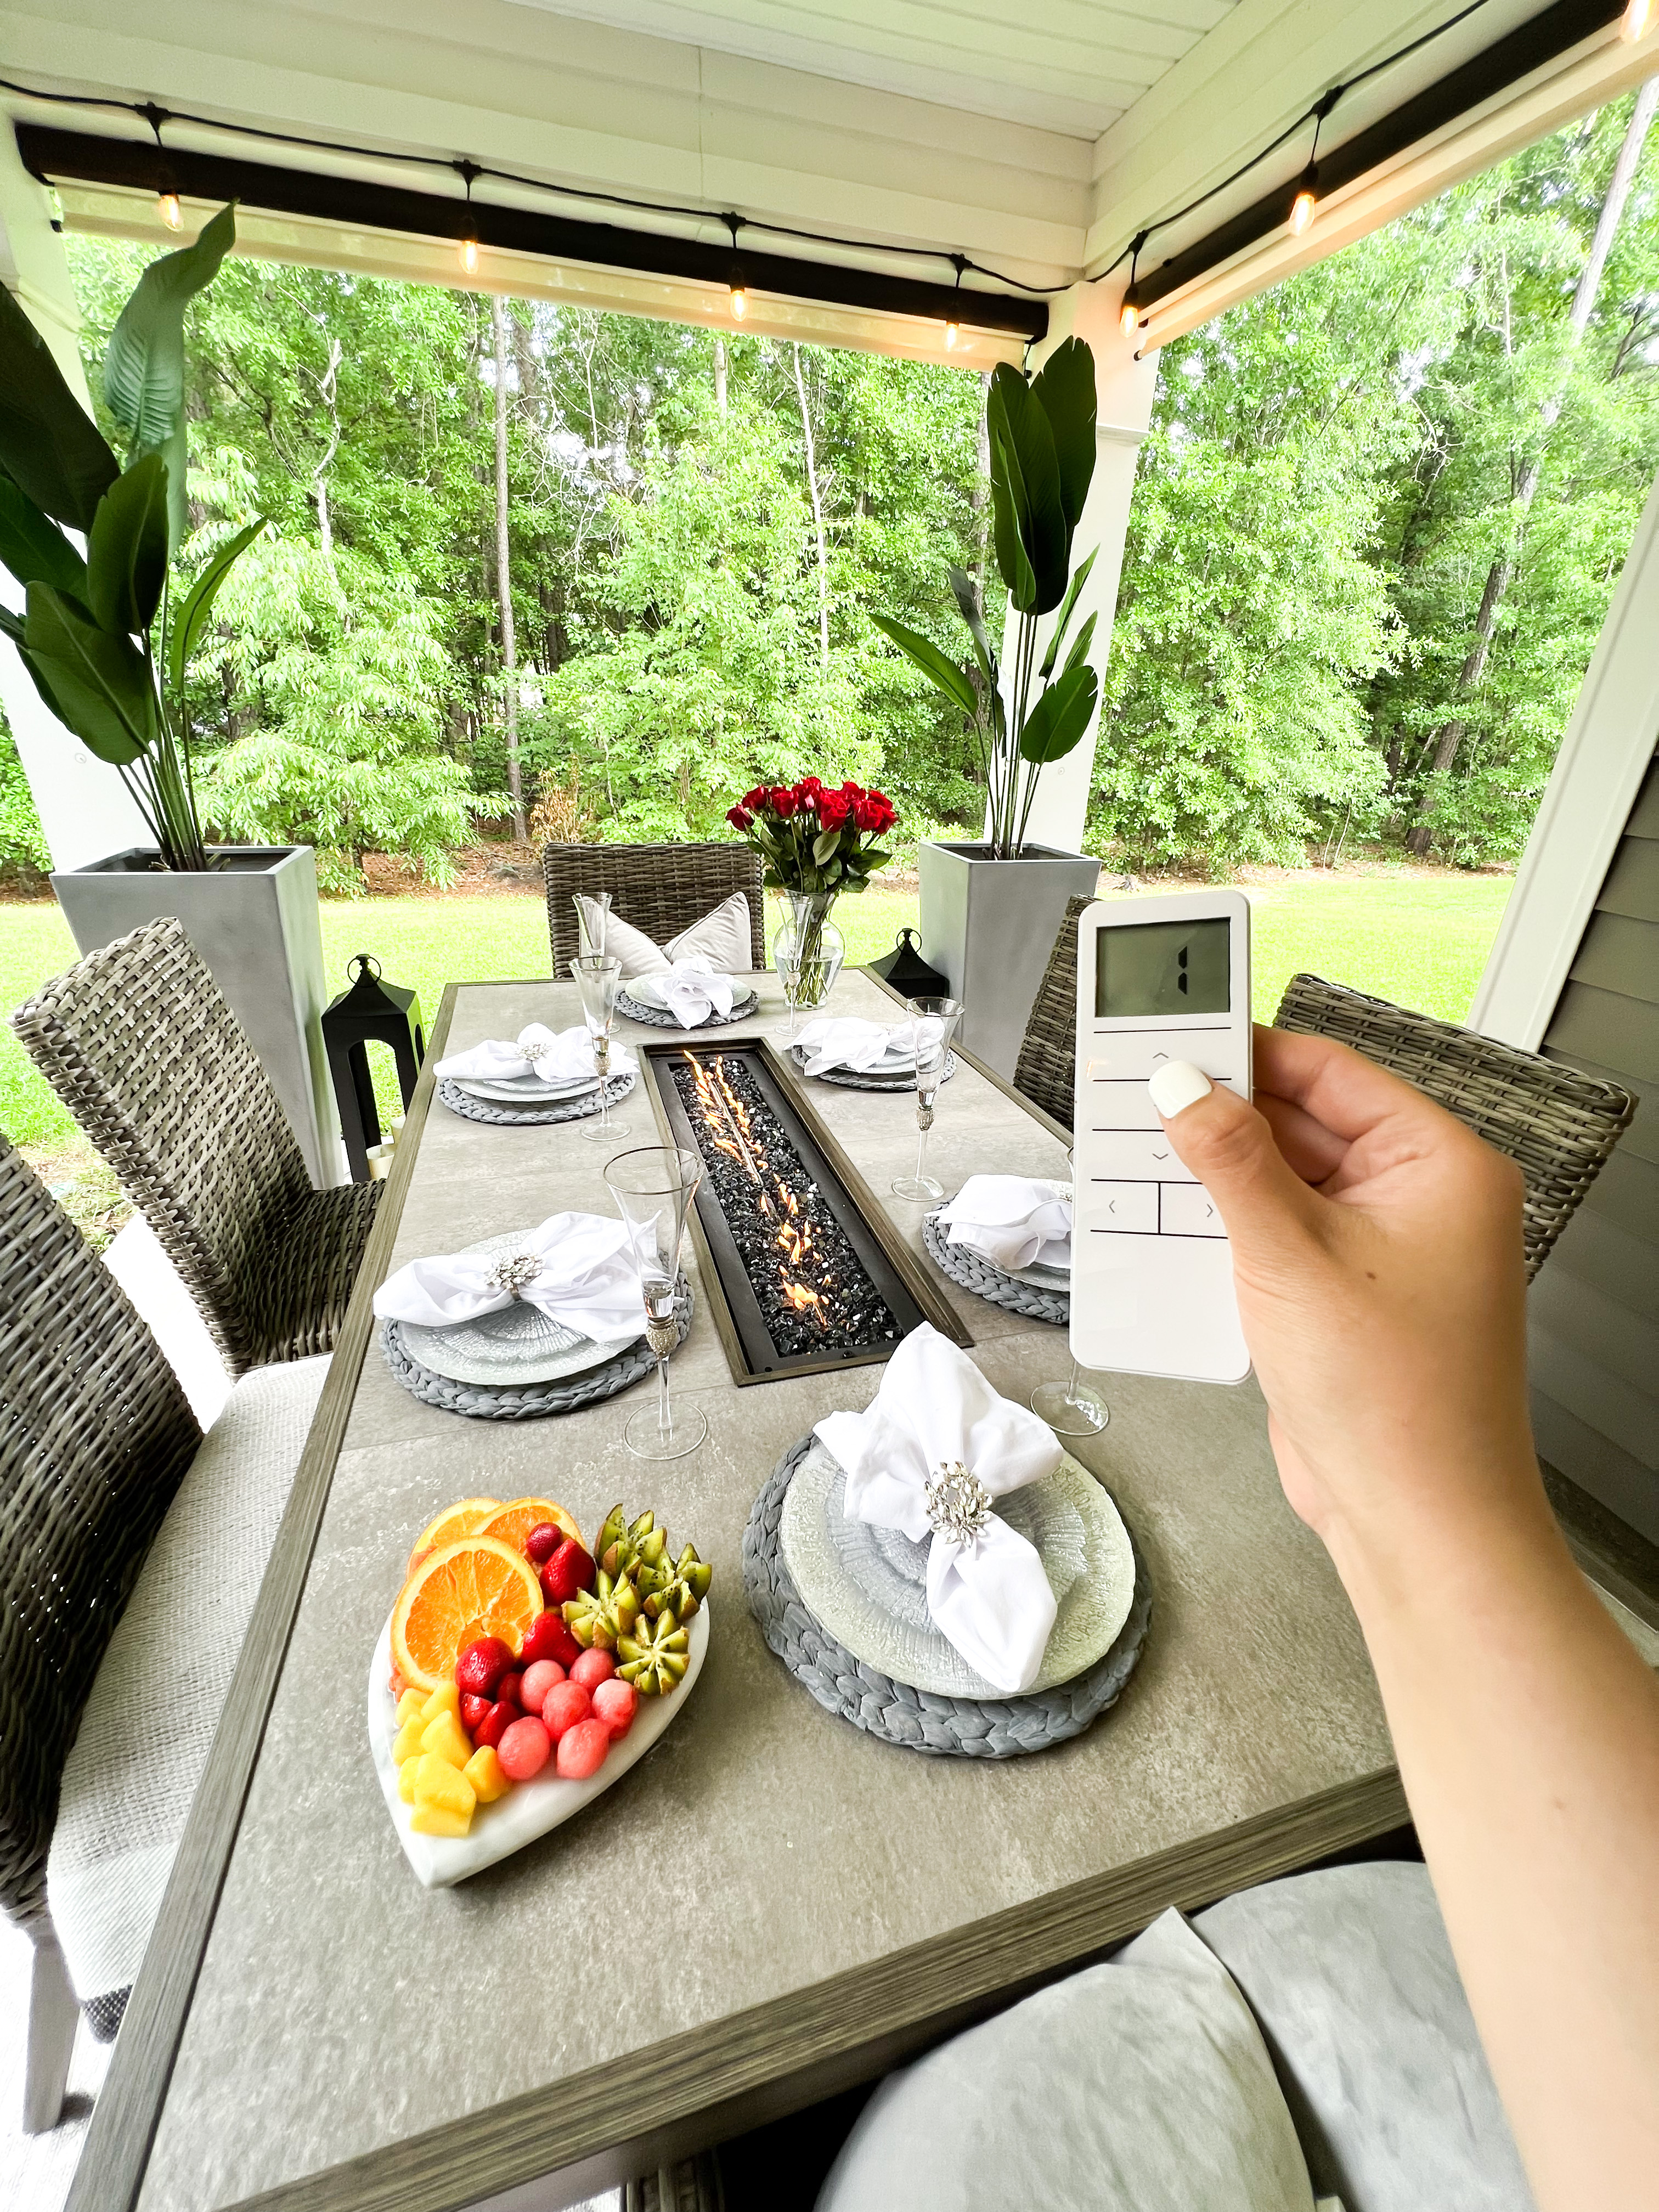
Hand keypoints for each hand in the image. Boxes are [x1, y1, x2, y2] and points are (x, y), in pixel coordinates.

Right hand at [1149, 1028, 1535, 1563]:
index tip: (1178, 1043)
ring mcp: (1383, 1251)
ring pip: (1284, 1181)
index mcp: (1440, 1166)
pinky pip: (1279, 1237)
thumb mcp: (1293, 1255)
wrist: (1415, 1520)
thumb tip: (1185, 1086)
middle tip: (1142, 1102)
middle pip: (1305, 1123)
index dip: (1250, 1053)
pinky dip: (1228, 1230)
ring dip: (1218, 1178)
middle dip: (1223, 1118)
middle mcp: (1420, 1199)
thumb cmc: (1396, 1399)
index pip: (1332, 1073)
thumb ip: (1232, 1161)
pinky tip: (1173, 1228)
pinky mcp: (1345, 1298)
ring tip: (1144, 1162)